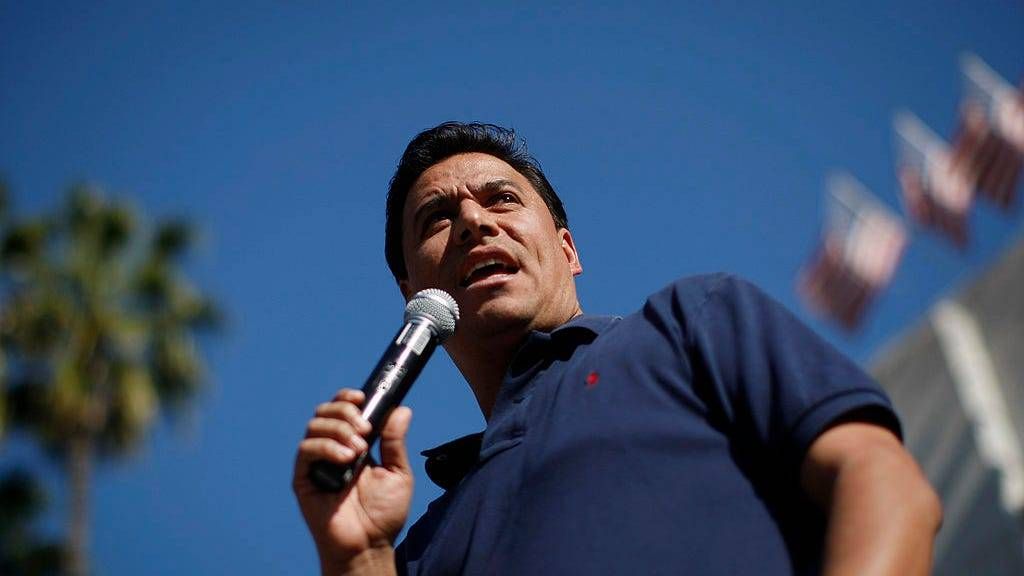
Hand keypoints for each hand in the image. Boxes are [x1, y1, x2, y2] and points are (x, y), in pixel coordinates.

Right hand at [293, 389, 413, 573]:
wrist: (369, 544)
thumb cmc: (384, 513)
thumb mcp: (398, 472)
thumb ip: (396, 442)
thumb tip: (402, 410)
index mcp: (354, 443)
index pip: (343, 409)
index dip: (348, 398)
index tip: (361, 397)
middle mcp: (333, 449)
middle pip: (326, 411)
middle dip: (346, 412)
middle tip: (365, 430)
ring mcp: (317, 463)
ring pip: (315, 426)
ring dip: (339, 429)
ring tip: (359, 450)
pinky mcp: (304, 478)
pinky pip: (306, 450)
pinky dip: (326, 447)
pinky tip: (346, 459)